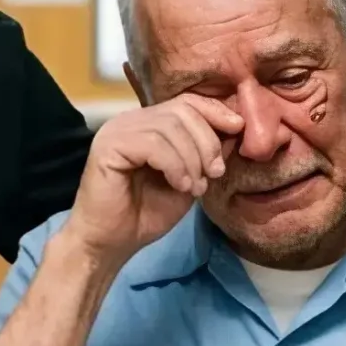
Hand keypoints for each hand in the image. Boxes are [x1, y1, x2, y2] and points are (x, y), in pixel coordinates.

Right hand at [67, 98, 244, 266]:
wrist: (111, 243)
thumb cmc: (146, 214)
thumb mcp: (189, 180)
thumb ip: (206, 155)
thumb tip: (235, 129)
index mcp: (149, 124)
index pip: (186, 102)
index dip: (215, 112)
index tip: (237, 130)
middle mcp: (131, 120)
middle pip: (182, 110)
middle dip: (206, 141)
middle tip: (214, 173)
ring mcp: (117, 130)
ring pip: (170, 127)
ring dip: (192, 159)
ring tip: (194, 187)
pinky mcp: (108, 145)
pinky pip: (153, 144)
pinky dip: (174, 165)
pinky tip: (180, 185)